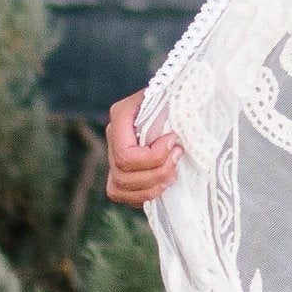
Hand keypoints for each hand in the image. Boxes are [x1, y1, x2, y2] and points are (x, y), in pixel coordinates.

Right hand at [104, 91, 179, 208]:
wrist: (177, 98)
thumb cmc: (179, 95)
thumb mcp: (175, 96)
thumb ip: (174, 110)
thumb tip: (177, 138)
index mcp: (121, 116)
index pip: (126, 155)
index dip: (153, 157)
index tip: (175, 142)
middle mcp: (113, 137)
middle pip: (123, 176)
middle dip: (157, 173)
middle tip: (178, 157)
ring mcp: (114, 156)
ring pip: (119, 189)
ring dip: (152, 187)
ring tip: (173, 173)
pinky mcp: (123, 171)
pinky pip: (125, 196)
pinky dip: (146, 195)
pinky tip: (164, 183)